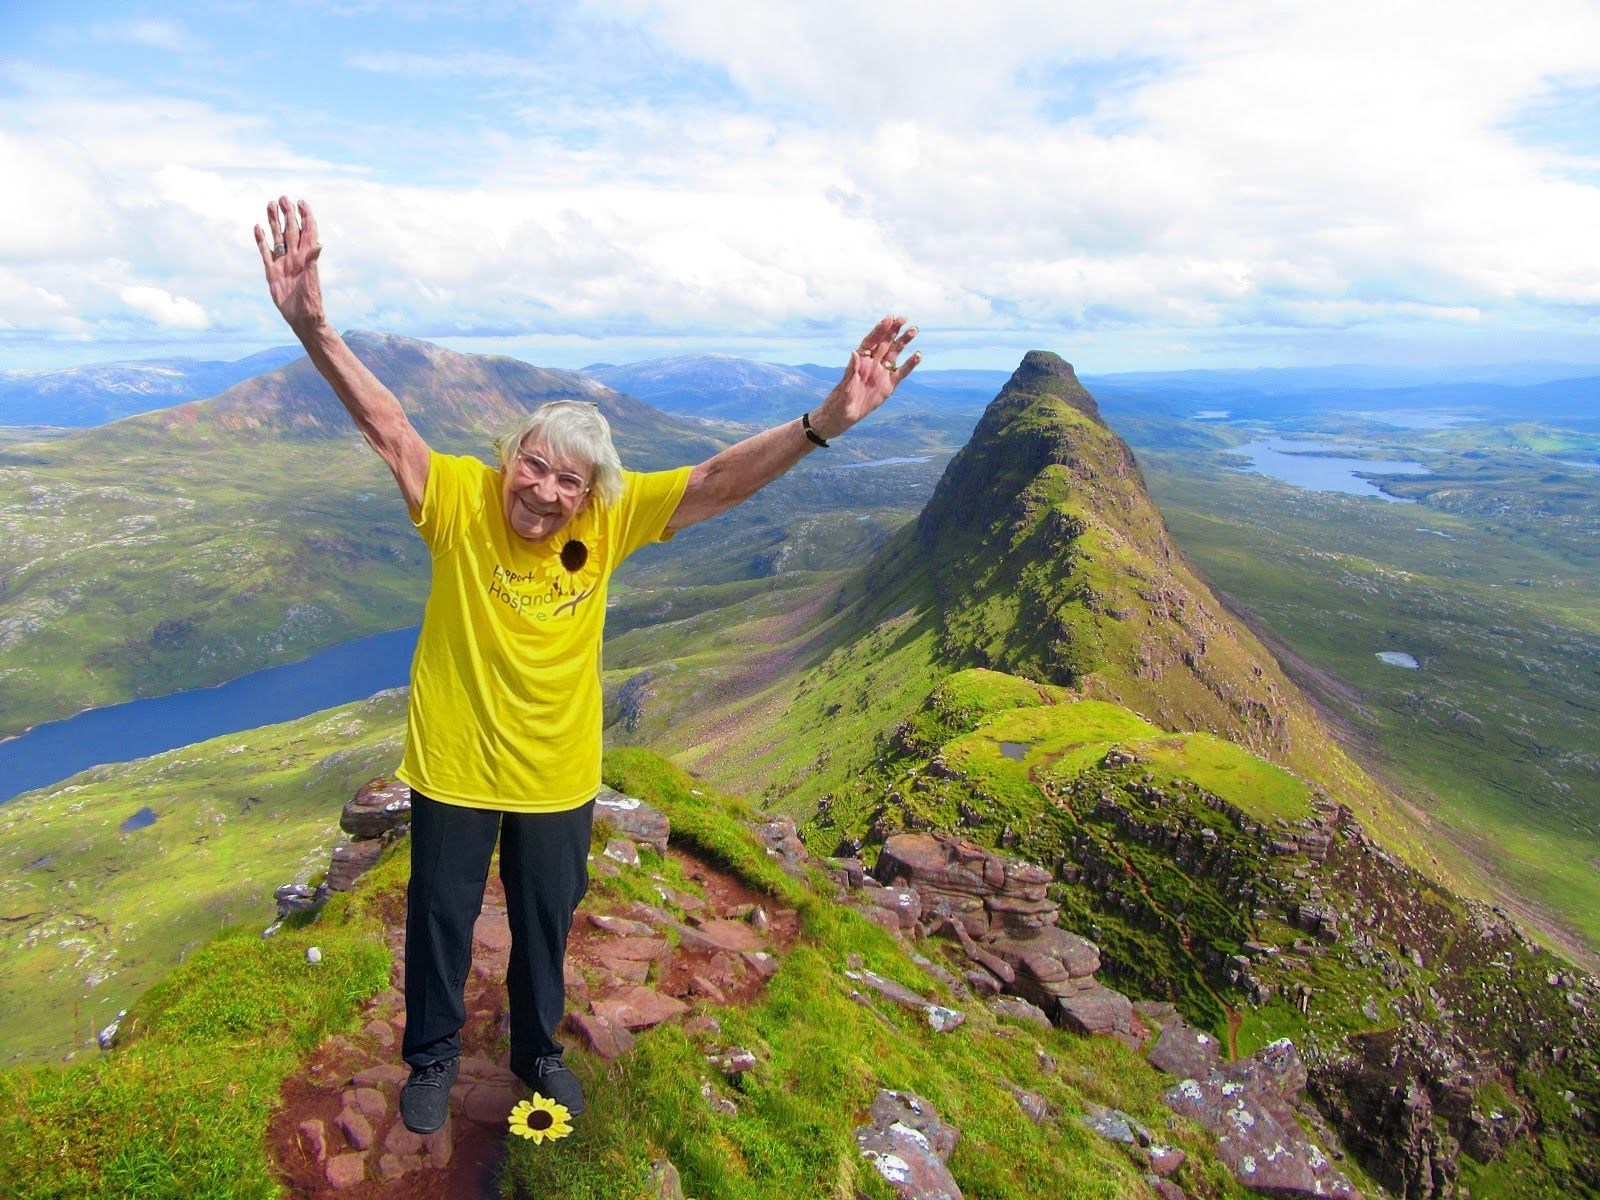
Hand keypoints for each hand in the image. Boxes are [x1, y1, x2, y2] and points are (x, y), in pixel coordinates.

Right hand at [254, 196, 324, 332]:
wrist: (301, 317)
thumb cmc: (311, 301)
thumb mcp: (312, 280)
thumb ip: (313, 261)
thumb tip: (319, 244)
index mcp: (307, 256)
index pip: (307, 231)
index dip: (305, 216)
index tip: (301, 202)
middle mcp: (295, 256)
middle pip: (291, 230)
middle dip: (288, 214)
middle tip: (282, 198)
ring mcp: (282, 262)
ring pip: (277, 237)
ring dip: (274, 222)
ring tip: (270, 205)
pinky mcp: (271, 271)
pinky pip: (265, 252)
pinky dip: (261, 240)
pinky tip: (257, 227)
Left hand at [814, 316, 919, 438]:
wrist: (844, 416)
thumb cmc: (840, 400)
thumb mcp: (844, 386)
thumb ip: (851, 369)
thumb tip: (855, 352)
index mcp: (860, 361)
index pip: (871, 341)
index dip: (879, 330)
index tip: (888, 319)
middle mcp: (872, 364)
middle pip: (884, 343)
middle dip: (894, 330)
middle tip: (904, 318)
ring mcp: (881, 373)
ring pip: (895, 354)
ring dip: (903, 342)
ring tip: (914, 330)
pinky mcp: (889, 385)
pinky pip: (901, 373)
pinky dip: (910, 364)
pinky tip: (918, 355)